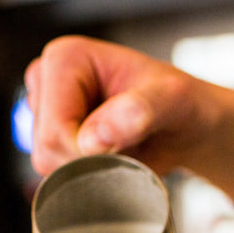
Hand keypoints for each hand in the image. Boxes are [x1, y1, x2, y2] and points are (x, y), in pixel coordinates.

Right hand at [24, 35, 216, 175]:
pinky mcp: (51, 133)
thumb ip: (140, 111)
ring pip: (49, 165)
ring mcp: (45, 107)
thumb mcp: (174, 101)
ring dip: (92, 169)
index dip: (90, 152)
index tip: (129, 138)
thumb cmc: (182, 105)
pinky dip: (89, 174)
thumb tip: (96, 136)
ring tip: (123, 147)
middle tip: (130, 144)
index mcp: (65, 58)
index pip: (54, 131)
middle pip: (46, 151)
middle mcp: (46, 78)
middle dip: (91, 161)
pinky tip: (112, 155)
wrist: (188, 126)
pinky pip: (58, 174)